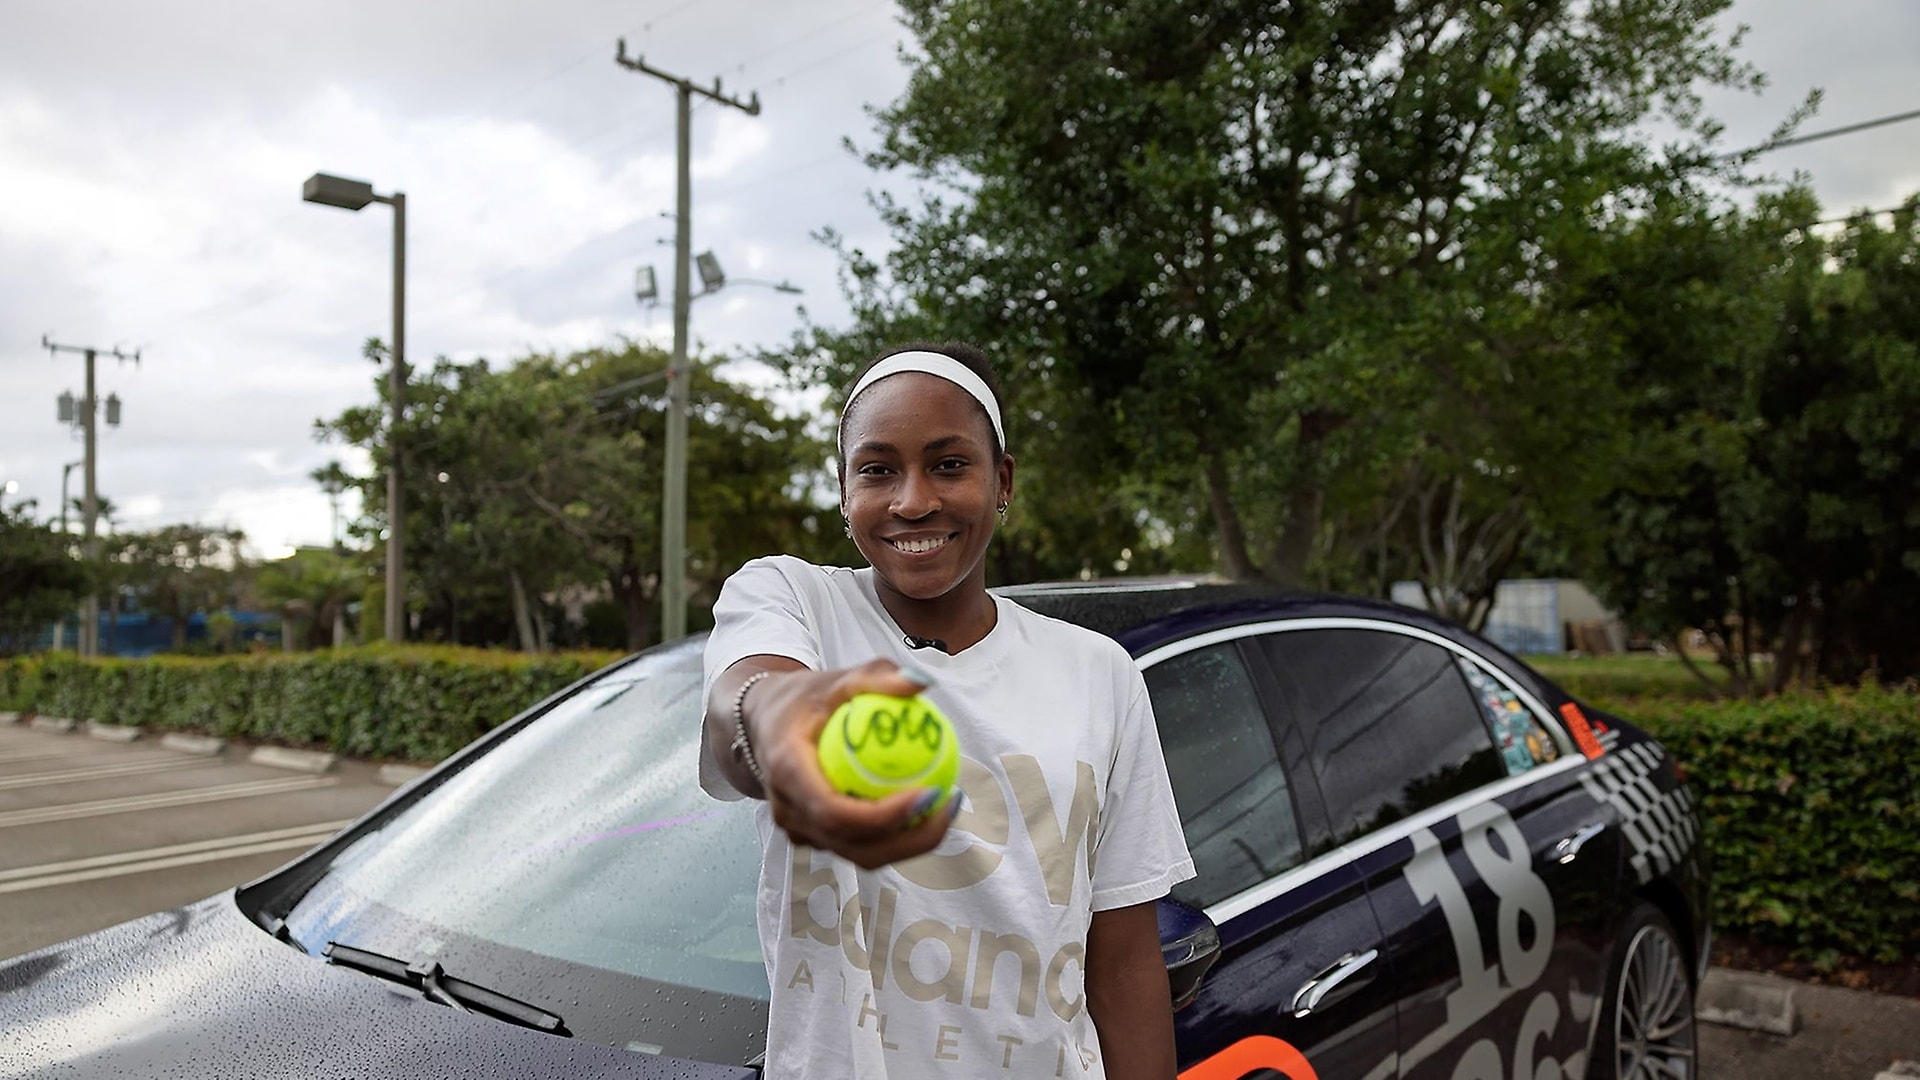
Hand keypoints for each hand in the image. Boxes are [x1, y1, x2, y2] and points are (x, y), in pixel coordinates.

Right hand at [747, 659, 958, 867]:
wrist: (762, 722)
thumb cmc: (803, 698)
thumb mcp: (837, 679)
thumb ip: (876, 677)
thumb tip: (922, 682)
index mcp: (788, 772)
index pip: (837, 813)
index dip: (885, 816)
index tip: (929, 792)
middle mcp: (789, 810)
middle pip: (855, 847)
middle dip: (910, 839)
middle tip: (947, 803)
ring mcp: (800, 830)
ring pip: (860, 855)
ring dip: (908, 841)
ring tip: (945, 805)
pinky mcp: (815, 836)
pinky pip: (860, 846)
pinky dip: (895, 834)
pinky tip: (927, 805)